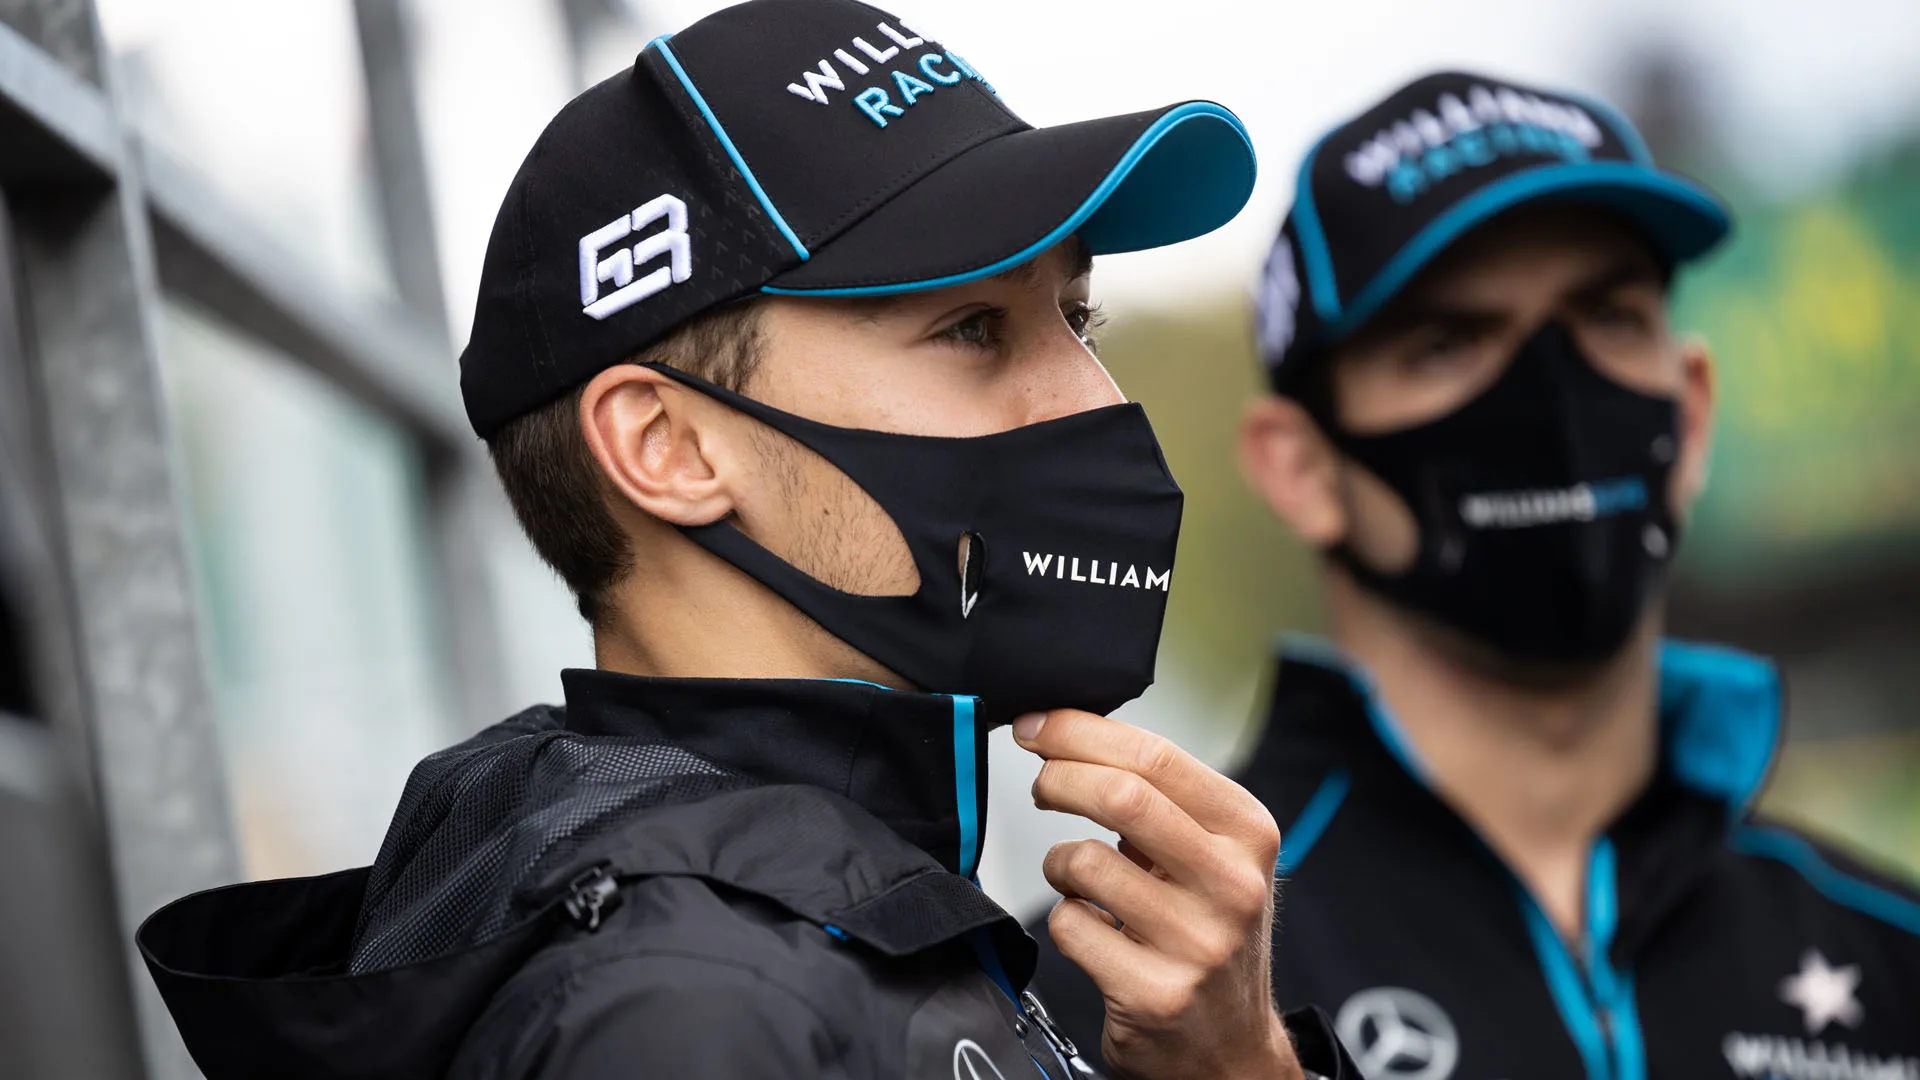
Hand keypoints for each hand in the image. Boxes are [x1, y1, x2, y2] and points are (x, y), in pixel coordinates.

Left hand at [1014, 710, 1299, 1079]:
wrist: (1230, 1045)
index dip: (1080, 732)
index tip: (1038, 727)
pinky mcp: (1154, 993)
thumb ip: (1160, 798)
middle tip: (1040, 784)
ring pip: (1084, 862)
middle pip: (1121, 795)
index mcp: (1248, 832)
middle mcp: (1233, 885)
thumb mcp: (1212, 855)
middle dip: (1059, 777)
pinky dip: (1065, 918)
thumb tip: (1070, 735)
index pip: (1155, 756)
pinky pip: (1070, 925)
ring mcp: (1197, 943)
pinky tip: (1090, 926)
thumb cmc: (1208, 931)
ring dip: (1058, 861)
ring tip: (1074, 875)